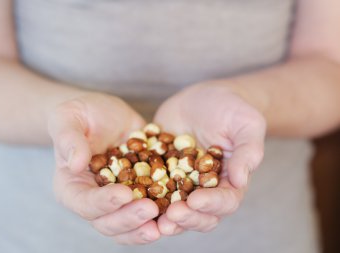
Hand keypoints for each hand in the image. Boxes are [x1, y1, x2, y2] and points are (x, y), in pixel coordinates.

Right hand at [48, 92, 159, 243]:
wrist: (104, 114)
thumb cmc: (80, 114)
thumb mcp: (67, 118)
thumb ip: (68, 139)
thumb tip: (76, 164)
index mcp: (72, 187)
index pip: (85, 203)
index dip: (104, 203)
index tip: (124, 194)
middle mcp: (95, 200)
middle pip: (108, 222)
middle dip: (130, 219)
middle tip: (150, 209)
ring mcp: (119, 200)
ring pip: (131, 225)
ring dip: (148, 226)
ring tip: (168, 221)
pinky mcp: (140, 192)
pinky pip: (152, 209)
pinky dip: (165, 214)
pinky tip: (182, 208)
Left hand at [153, 83, 265, 234]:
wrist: (204, 97)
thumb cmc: (231, 109)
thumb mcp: (246, 125)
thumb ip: (247, 151)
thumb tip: (240, 180)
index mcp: (227, 182)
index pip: (224, 202)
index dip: (211, 205)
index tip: (196, 201)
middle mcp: (203, 188)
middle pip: (198, 214)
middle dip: (186, 218)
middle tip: (171, 215)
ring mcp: (179, 182)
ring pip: (172, 207)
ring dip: (162, 215)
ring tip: (149, 213)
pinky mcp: (159, 171)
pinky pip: (149, 185)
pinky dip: (140, 192)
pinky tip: (128, 191)